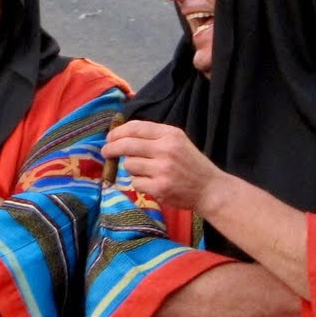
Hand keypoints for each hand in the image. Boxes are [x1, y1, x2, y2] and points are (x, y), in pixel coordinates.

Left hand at [103, 121, 225, 210]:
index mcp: (170, 134)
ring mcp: (162, 169)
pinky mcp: (160, 187)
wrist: (210, 189)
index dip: (118, 131)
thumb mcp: (178, 142)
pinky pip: (135, 182)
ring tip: (145, 172)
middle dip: (111, 148)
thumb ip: (154, 137)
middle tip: (106, 152)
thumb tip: (122, 135)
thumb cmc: (191, 164)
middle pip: (126, 145)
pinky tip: (152, 184)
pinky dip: (139, 183)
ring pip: (129, 164)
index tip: (109, 137)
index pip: (135, 127)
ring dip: (131, 168)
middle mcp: (166, 149)